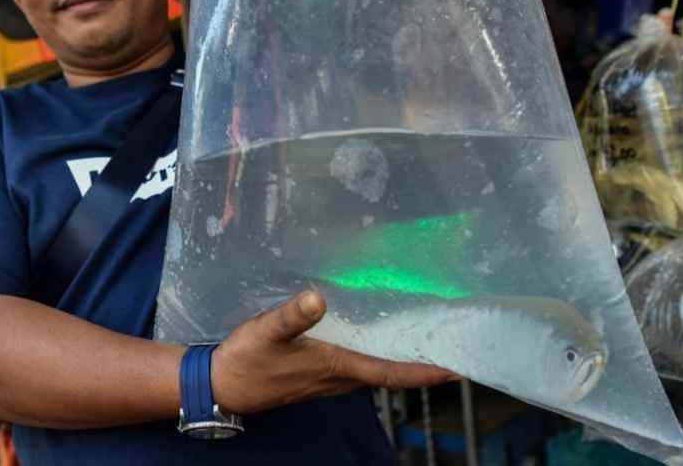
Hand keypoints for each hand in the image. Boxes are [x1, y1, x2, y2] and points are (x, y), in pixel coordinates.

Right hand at [211, 291, 457, 414]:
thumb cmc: (247, 360)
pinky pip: (361, 363)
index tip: (458, 365)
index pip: (392, 373)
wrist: (223, 384)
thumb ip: (292, 316)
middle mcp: (341, 377)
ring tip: (427, 333)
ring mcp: (331, 378)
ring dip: (404, 356)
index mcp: (337, 367)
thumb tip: (317, 298)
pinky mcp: (320, 372)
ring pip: (378, 368)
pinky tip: (381, 331)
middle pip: (392, 371)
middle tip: (454, 340)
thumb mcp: (267, 332)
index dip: (427, 370)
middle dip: (424, 360)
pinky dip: (380, 351)